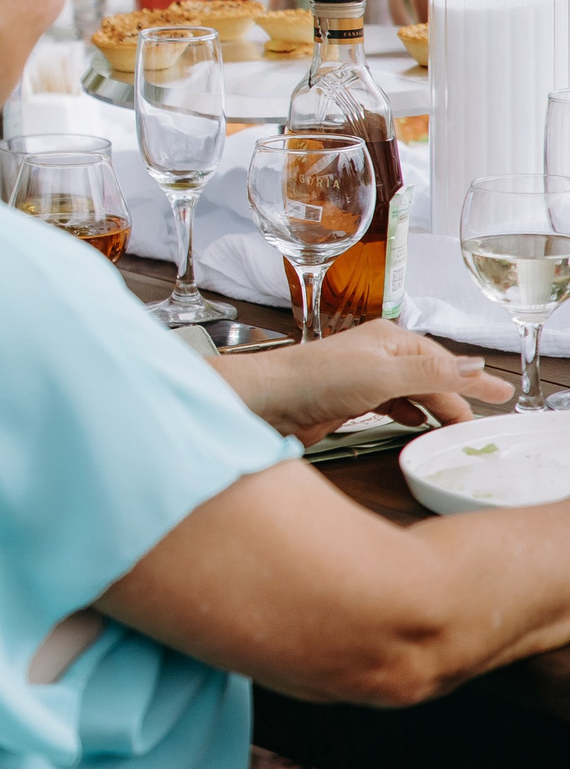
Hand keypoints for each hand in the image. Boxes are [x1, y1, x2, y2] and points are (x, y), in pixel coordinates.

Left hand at [231, 319, 510, 444]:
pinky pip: (391, 406)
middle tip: (481, 423)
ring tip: (455, 428)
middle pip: (429, 378)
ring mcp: (363, 379)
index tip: (501, 394)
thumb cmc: (317, 380)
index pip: (442, 360)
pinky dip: (408, 415)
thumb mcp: (383, 376)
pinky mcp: (349, 401)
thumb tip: (474, 365)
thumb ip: (430, 373)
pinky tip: (415, 425)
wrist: (267, 401)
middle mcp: (377, 356)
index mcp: (389, 340)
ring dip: (434, 409)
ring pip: (412, 394)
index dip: (472, 379)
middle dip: (456, 398)